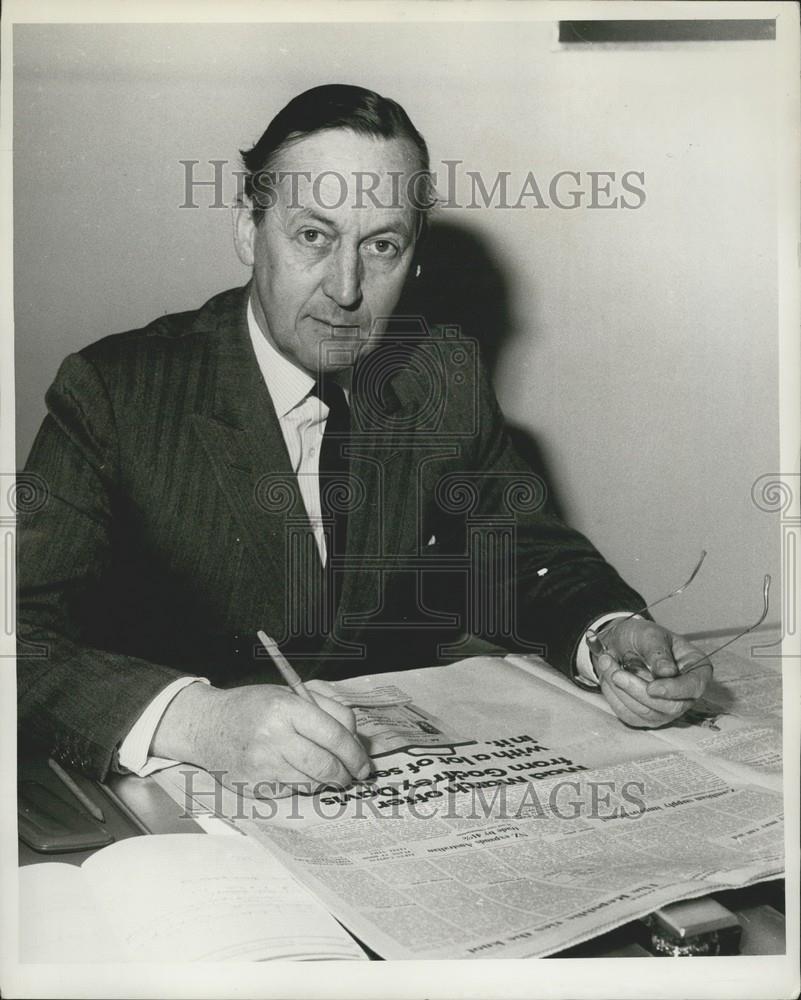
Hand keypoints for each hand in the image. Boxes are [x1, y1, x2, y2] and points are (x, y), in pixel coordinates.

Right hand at [152, 680, 370, 796]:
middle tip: (351, 774)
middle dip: (346, 774)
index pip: (334, 735)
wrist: (206, 726)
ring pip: (311, 783)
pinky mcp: (253, 787)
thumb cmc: (252, 707)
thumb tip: (355, 738)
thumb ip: (327, 710)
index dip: (355, 753)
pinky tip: (295, 773)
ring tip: (325, 772)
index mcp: (286, 709)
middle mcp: (273, 738)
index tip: (364, 763)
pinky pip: (291, 792)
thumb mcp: (289, 694)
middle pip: (326, 765)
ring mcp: (262, 766)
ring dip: (325, 782)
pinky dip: (301, 785)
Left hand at [591, 619, 711, 727]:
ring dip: (621, 690)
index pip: (694, 687)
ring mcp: (666, 708)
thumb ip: (658, 651)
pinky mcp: (645, 716)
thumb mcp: (649, 634)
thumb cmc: (641, 637)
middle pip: (670, 707)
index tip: (652, 687)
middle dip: (638, 690)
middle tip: (616, 672)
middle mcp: (685, 694)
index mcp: (696, 669)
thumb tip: (667, 671)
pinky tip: (609, 677)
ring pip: (646, 713)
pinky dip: (614, 696)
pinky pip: (629, 714)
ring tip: (607, 663)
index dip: (674, 691)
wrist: (621, 643)